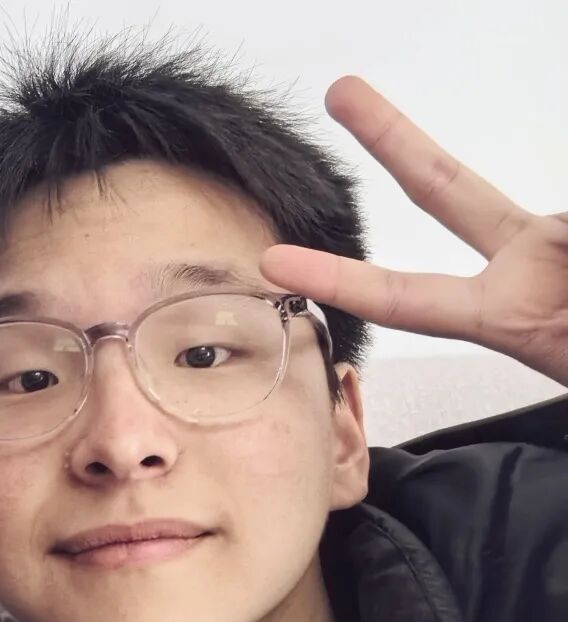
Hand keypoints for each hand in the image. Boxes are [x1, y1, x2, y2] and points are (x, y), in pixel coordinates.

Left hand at [261, 77, 567, 387]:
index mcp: (506, 312)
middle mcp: (528, 262)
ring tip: (564, 293)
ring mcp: (562, 236)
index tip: (271, 262)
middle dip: (393, 138)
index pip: (404, 295)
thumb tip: (559, 233)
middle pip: (447, 188)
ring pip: (556, 219)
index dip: (337, 278)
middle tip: (338, 90)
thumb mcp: (567, 344)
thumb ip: (560, 255)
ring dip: (561, 249)